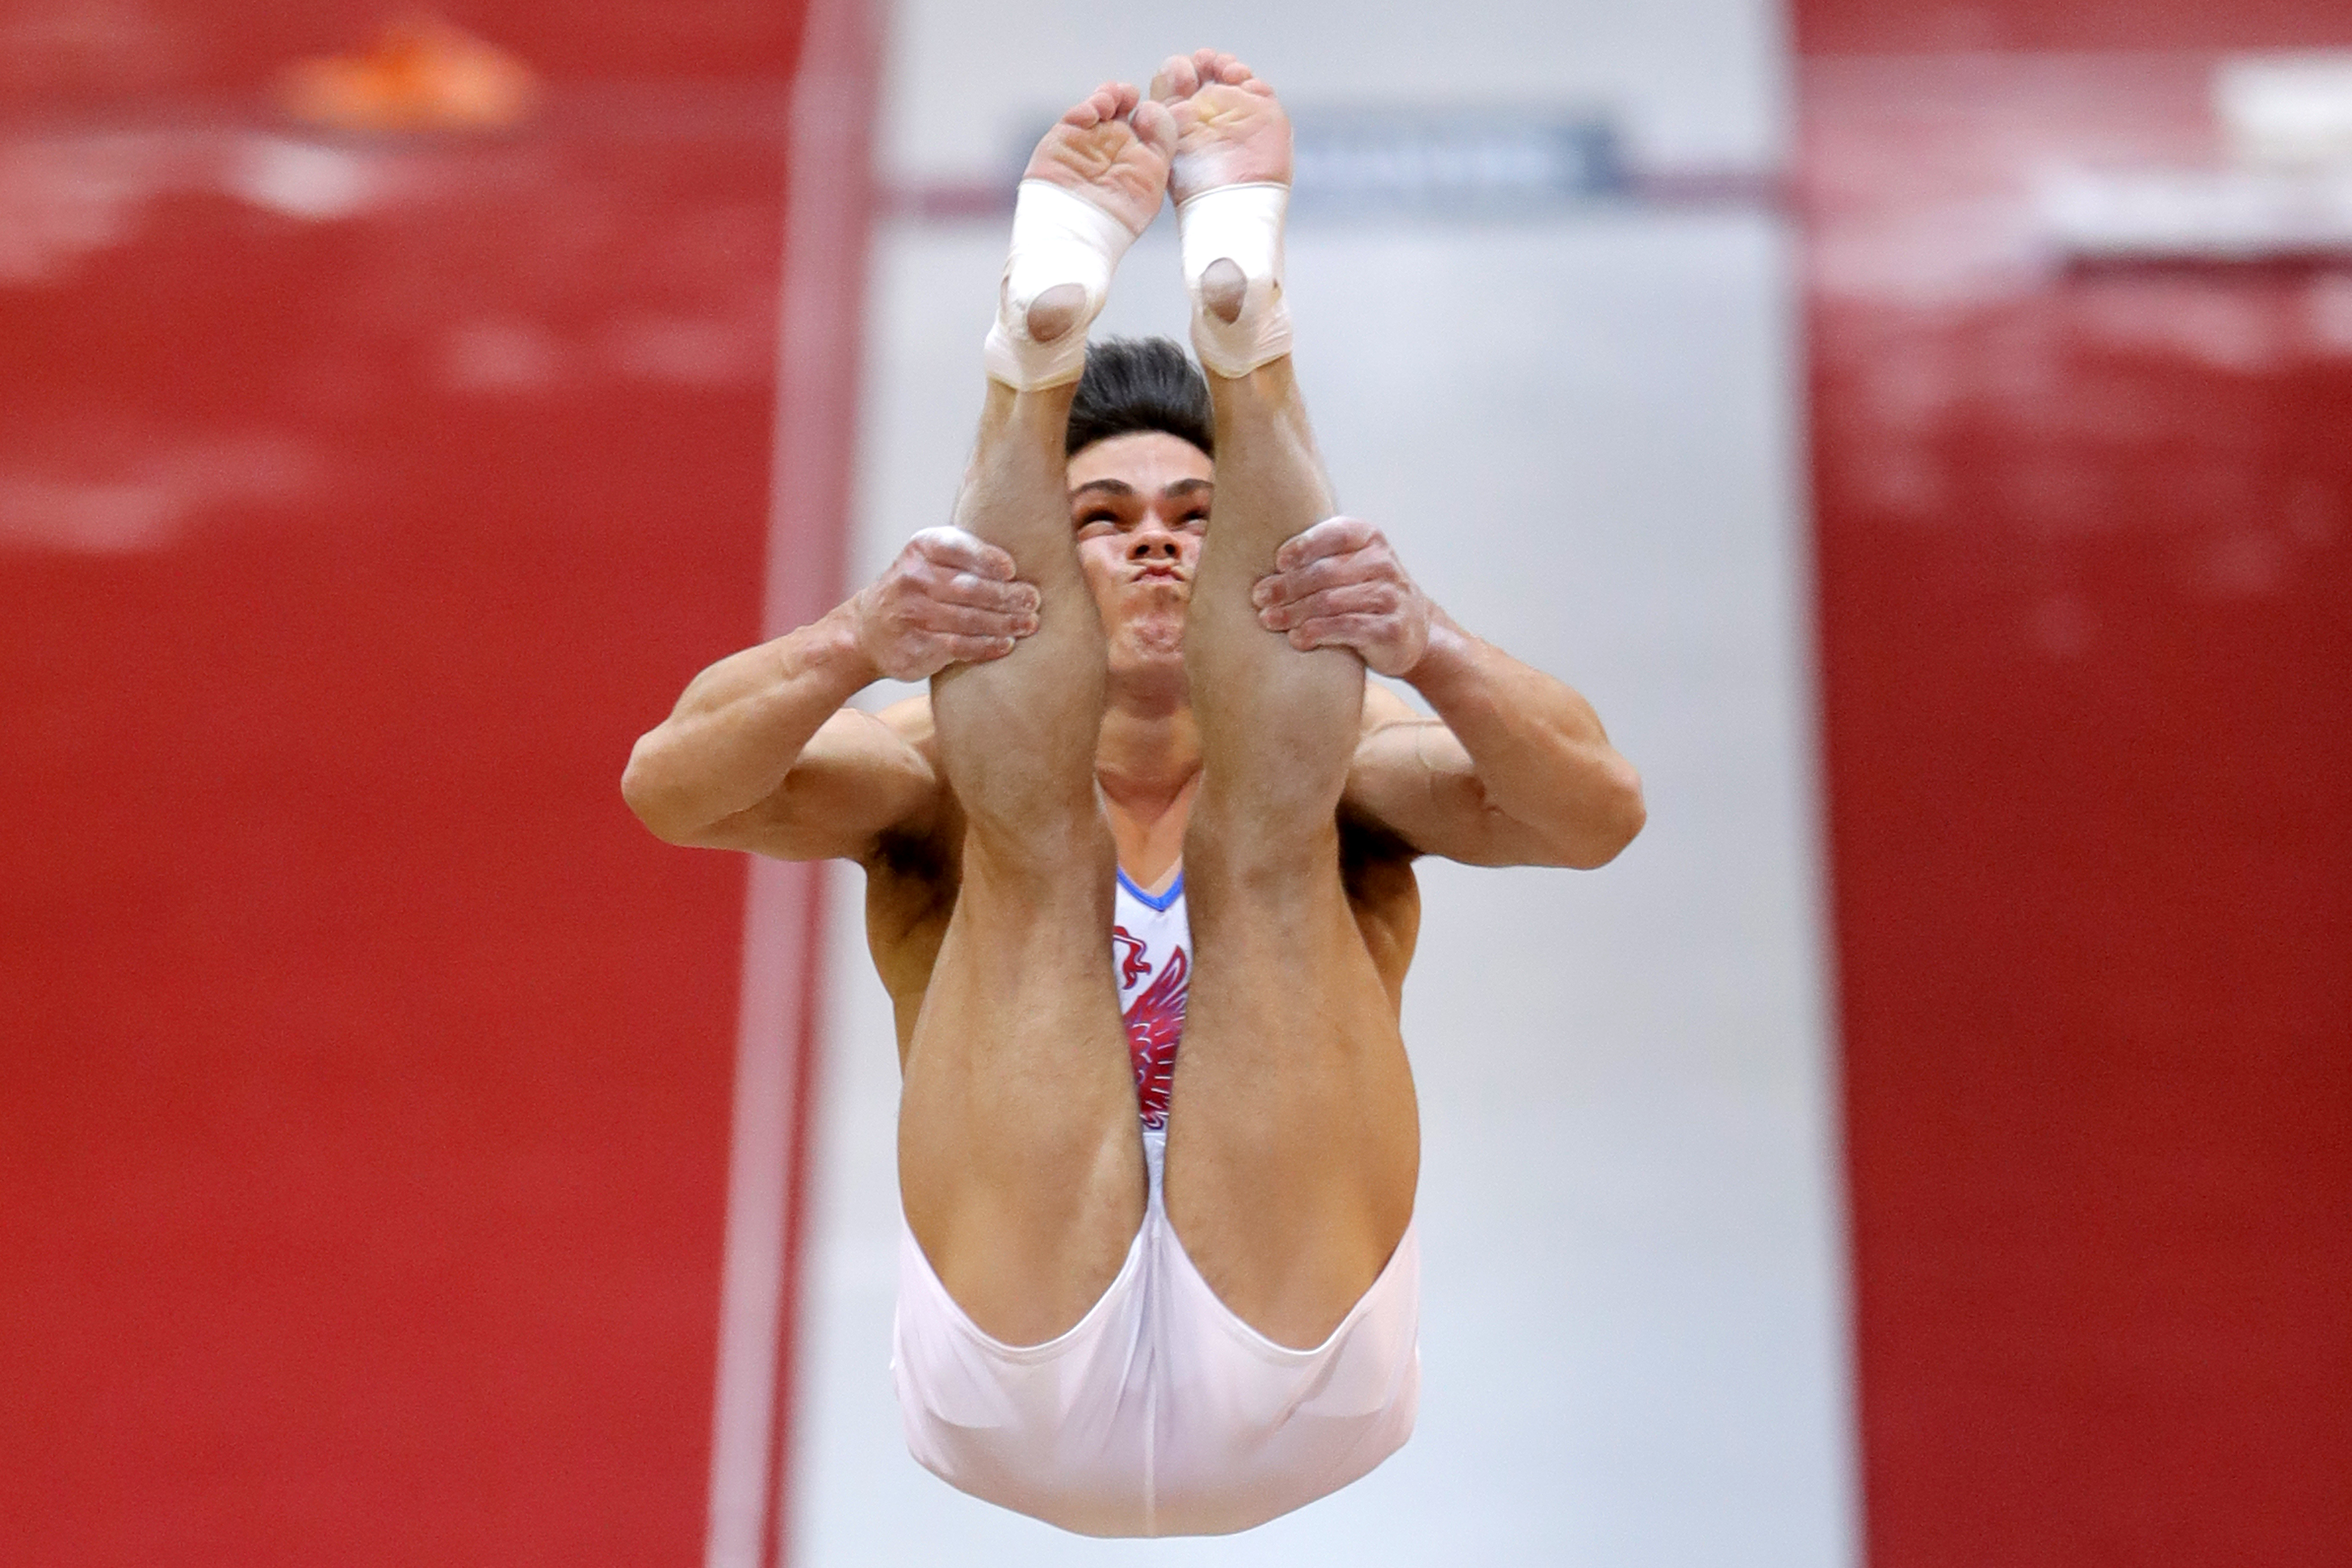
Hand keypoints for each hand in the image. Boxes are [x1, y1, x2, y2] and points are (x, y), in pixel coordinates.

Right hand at [851, 526, 1041, 681]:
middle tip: (1033, 600)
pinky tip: (1006, 645)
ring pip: (967, 619)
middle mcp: (914, 578)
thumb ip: (968, 551)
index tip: (1012, 570)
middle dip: (1005, 595)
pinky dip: (986, 646)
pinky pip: (958, 646)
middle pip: (968, 587)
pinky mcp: (916, 645)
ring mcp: (912, 613)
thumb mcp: (932, 557)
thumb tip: (1027, 552)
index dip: (986, 559)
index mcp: (922, 548)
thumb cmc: (918, 587)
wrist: (869, 629)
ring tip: (1030, 623)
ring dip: (1004, 623)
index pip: (957, 548)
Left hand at [1250, 515, 1433, 677]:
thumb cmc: (1363, 593)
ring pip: (1332, 601)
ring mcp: (1391, 596)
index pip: (1334, 534)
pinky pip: (1347, 628)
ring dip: (1294, 612)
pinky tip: (1296, 638)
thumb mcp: (1349, 564)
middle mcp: (1383, 563)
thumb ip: (1317, 555)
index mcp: (1369, 538)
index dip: (1303, 546)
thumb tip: (1259, 557)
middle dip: (1287, 585)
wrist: (1412, 631)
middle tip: (1259, 597)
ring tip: (1268, 619)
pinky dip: (1317, 633)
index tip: (1278, 562)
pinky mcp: (1391, 629)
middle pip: (1325, 572)